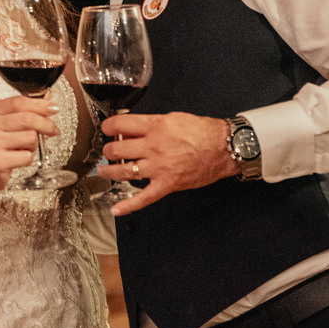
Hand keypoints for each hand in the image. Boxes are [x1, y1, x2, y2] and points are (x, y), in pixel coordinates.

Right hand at [0, 96, 59, 189]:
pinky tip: (17, 159)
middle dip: (46, 125)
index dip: (40, 105)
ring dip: (34, 145)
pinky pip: (26, 157)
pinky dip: (27, 159)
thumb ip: (27, 111)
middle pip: (28, 119)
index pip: (20, 102)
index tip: (54, 109)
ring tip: (24, 148)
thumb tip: (49, 100)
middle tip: (53, 130)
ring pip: (30, 138)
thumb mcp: (8, 123)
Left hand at [97, 112, 236, 215]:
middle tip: (109, 150)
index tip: (107, 128)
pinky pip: (144, 198)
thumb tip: (133, 127)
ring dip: (109, 171)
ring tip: (105, 170)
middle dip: (109, 150)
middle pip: (117, 149)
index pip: (120, 125)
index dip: (108, 126)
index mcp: (155, 127)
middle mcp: (153, 147)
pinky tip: (116, 209)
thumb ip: (152, 123)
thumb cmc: (203, 131)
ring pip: (124, 171)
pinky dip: (128, 206)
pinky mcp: (167, 185)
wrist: (223, 148)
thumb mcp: (174, 118)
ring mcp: (159, 168)